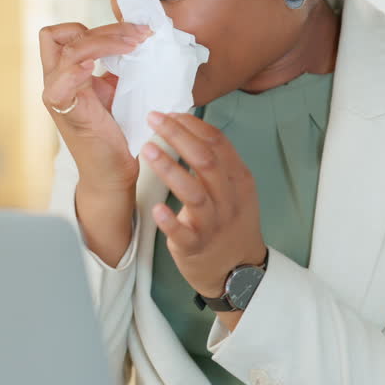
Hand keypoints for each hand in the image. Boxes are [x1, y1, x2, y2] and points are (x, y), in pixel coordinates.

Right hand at [39, 21, 149, 193]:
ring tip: (135, 46)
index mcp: (67, 74)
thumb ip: (117, 67)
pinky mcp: (67, 113)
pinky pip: (60, 84)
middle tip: (140, 35)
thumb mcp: (116, 90)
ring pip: (67, 51)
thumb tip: (140, 40)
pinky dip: (76, 71)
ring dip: (104, 42)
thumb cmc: (115, 134)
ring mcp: (58, 97)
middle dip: (105, 29)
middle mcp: (56, 81)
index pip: (61, 34)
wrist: (112, 173)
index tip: (128, 35)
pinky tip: (98, 69)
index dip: (90, 27)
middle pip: (60, 35)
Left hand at [144, 111, 266, 298]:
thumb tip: (186, 127)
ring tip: (146, 149)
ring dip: (169, 169)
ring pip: (194, 193)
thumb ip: (216, 162)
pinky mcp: (196, 246)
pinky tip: (156, 208)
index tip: (171, 112)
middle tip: (153, 118)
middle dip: (179, 136)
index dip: (193, 125)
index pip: (218, 143)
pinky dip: (170, 220)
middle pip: (206, 161)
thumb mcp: (233, 189)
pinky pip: (183, 233)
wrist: (238, 271)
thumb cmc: (228, 222)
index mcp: (238, 180)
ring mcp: (213, 224)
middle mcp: (228, 199)